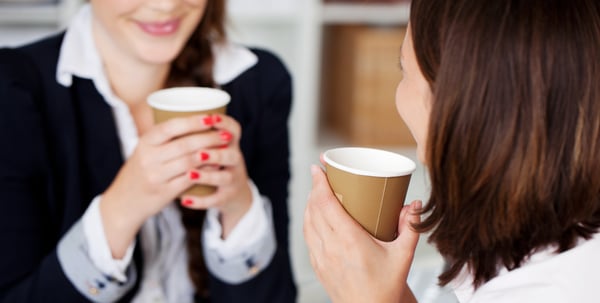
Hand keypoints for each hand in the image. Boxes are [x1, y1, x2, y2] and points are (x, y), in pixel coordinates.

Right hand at [101, 114, 224, 256]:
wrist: (124, 202)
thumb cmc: (141, 170)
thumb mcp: (144, 150)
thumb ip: (163, 138)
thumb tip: (192, 116)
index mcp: (145, 142)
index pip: (171, 127)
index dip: (193, 122)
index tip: (211, 117)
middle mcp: (148, 158)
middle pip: (185, 144)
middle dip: (209, 138)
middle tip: (225, 134)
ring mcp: (156, 176)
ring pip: (190, 161)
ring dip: (211, 154)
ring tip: (225, 148)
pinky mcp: (164, 192)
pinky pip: (190, 179)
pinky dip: (205, 171)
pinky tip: (216, 165)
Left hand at [179, 114, 251, 238]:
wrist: (231, 192)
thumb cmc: (212, 161)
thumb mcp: (213, 144)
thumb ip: (195, 129)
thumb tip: (163, 106)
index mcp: (231, 143)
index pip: (233, 129)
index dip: (223, 123)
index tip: (209, 118)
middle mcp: (235, 160)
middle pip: (228, 154)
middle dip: (211, 151)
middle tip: (196, 151)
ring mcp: (233, 180)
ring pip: (224, 177)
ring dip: (206, 175)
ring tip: (190, 173)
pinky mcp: (227, 197)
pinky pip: (214, 200)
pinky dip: (199, 201)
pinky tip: (184, 200)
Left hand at [303, 165, 420, 302]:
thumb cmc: (386, 288)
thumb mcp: (403, 256)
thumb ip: (410, 227)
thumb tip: (414, 204)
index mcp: (349, 240)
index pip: (326, 204)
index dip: (319, 183)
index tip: (318, 167)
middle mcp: (331, 247)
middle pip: (314, 209)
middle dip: (315, 188)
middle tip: (321, 175)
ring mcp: (321, 258)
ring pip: (308, 222)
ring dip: (310, 204)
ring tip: (318, 192)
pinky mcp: (318, 266)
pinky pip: (308, 237)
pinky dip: (309, 221)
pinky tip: (315, 216)